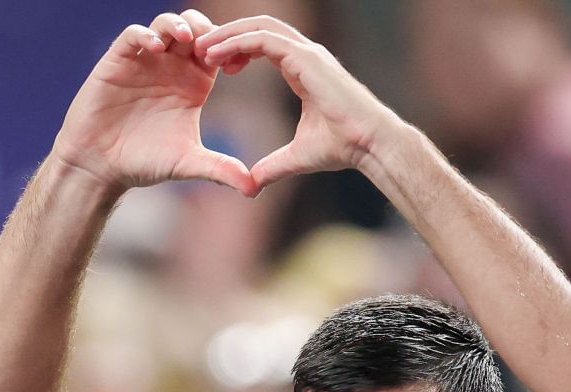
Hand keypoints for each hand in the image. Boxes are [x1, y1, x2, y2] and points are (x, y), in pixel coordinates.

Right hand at [54, 10, 254, 195]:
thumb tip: (254, 190)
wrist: (101, 165)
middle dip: (207, 29)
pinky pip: (133, 35)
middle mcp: (171, 67)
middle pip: (195, 29)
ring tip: (187, 39)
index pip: (218, 52)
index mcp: (193, 84)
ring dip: (178, 24)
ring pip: (166, 24)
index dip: (230, 50)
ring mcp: (145, 61)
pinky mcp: (118, 61)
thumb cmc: (145, 162)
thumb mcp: (188, 164)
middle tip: (213, 44)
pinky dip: (146, 35)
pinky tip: (156, 49)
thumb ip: (220, 170)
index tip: (237, 64)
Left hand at [193, 16, 403, 190]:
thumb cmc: (343, 148)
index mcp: (303, 69)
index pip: (264, 45)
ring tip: (202, 50)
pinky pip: (264, 39)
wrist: (369, 145)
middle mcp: (305, 54)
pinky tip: (218, 57)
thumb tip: (253, 185)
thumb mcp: (297, 157)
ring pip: (259, 27)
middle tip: (200, 51)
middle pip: (259, 28)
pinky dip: (238, 43)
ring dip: (228, 35)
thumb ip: (273, 166)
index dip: (238, 50)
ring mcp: (307, 53)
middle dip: (228, 35)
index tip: (216, 66)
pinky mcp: (307, 58)